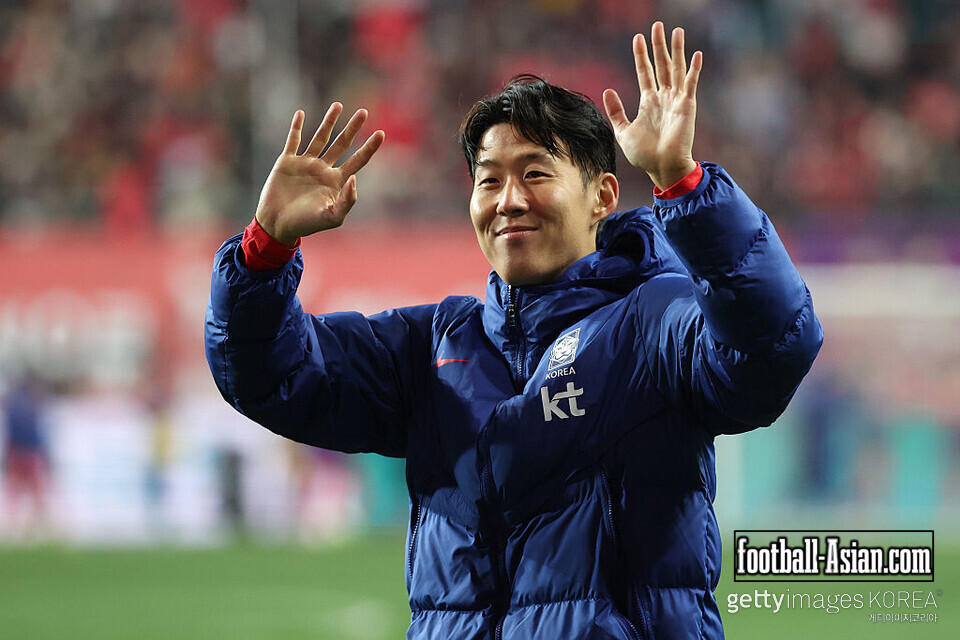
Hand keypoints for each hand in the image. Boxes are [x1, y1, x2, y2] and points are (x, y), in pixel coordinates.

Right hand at [255, 104, 384, 244]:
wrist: (278, 225)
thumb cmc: (306, 224)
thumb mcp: (332, 217)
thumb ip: (347, 200)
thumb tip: (355, 178)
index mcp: (336, 181)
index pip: (357, 160)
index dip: (369, 148)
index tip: (381, 133)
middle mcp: (323, 169)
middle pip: (342, 144)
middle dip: (353, 128)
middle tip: (364, 112)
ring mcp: (305, 164)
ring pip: (320, 137)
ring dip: (329, 122)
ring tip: (338, 105)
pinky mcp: (287, 161)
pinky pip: (293, 140)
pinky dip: (296, 127)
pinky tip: (301, 113)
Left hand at [603, 22, 701, 190]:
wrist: (661, 167)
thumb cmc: (644, 154)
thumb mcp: (623, 131)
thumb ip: (616, 111)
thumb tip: (608, 90)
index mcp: (649, 102)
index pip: (645, 72)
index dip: (641, 55)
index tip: (638, 38)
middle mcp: (663, 98)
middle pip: (661, 65)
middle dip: (658, 46)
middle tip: (656, 25)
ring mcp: (676, 100)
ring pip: (676, 69)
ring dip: (676, 50)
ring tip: (676, 31)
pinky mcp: (687, 106)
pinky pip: (690, 84)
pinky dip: (694, 69)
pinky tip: (695, 54)